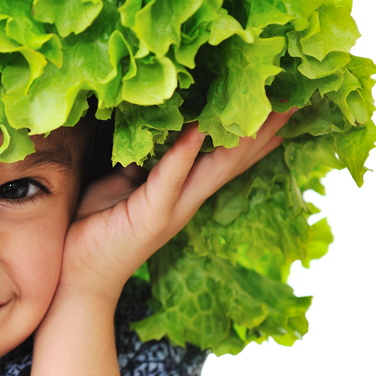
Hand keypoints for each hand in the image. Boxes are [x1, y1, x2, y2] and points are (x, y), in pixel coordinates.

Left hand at [59, 110, 295, 304]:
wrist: (78, 277)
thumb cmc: (96, 226)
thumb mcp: (122, 184)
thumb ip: (143, 161)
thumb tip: (152, 128)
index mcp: (182, 189)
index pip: (227, 155)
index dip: (256, 131)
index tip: (283, 103)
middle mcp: (187, 199)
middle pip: (236, 158)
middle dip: (268, 129)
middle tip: (297, 98)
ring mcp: (173, 209)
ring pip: (217, 167)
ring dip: (243, 137)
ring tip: (268, 107)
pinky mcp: (150, 215)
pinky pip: (170, 178)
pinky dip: (185, 153)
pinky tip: (199, 130)